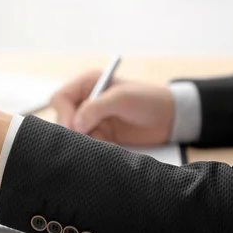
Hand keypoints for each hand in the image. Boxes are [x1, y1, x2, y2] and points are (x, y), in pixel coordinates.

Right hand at [50, 70, 174, 145]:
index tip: (73, 127)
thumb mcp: (122, 98)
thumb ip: (96, 108)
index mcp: (87, 84)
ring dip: (84, 141)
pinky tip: (109, 147)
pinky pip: (87, 144)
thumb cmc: (148, 100)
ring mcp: (91, 119)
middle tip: (84, 140)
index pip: (61, 98)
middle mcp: (85, 101)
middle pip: (64, 118)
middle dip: (72, 130)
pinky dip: (94, 148)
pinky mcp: (99, 135)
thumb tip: (75, 124)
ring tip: (102, 143)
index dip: (63, 113)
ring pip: (74, 134)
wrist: (170, 119)